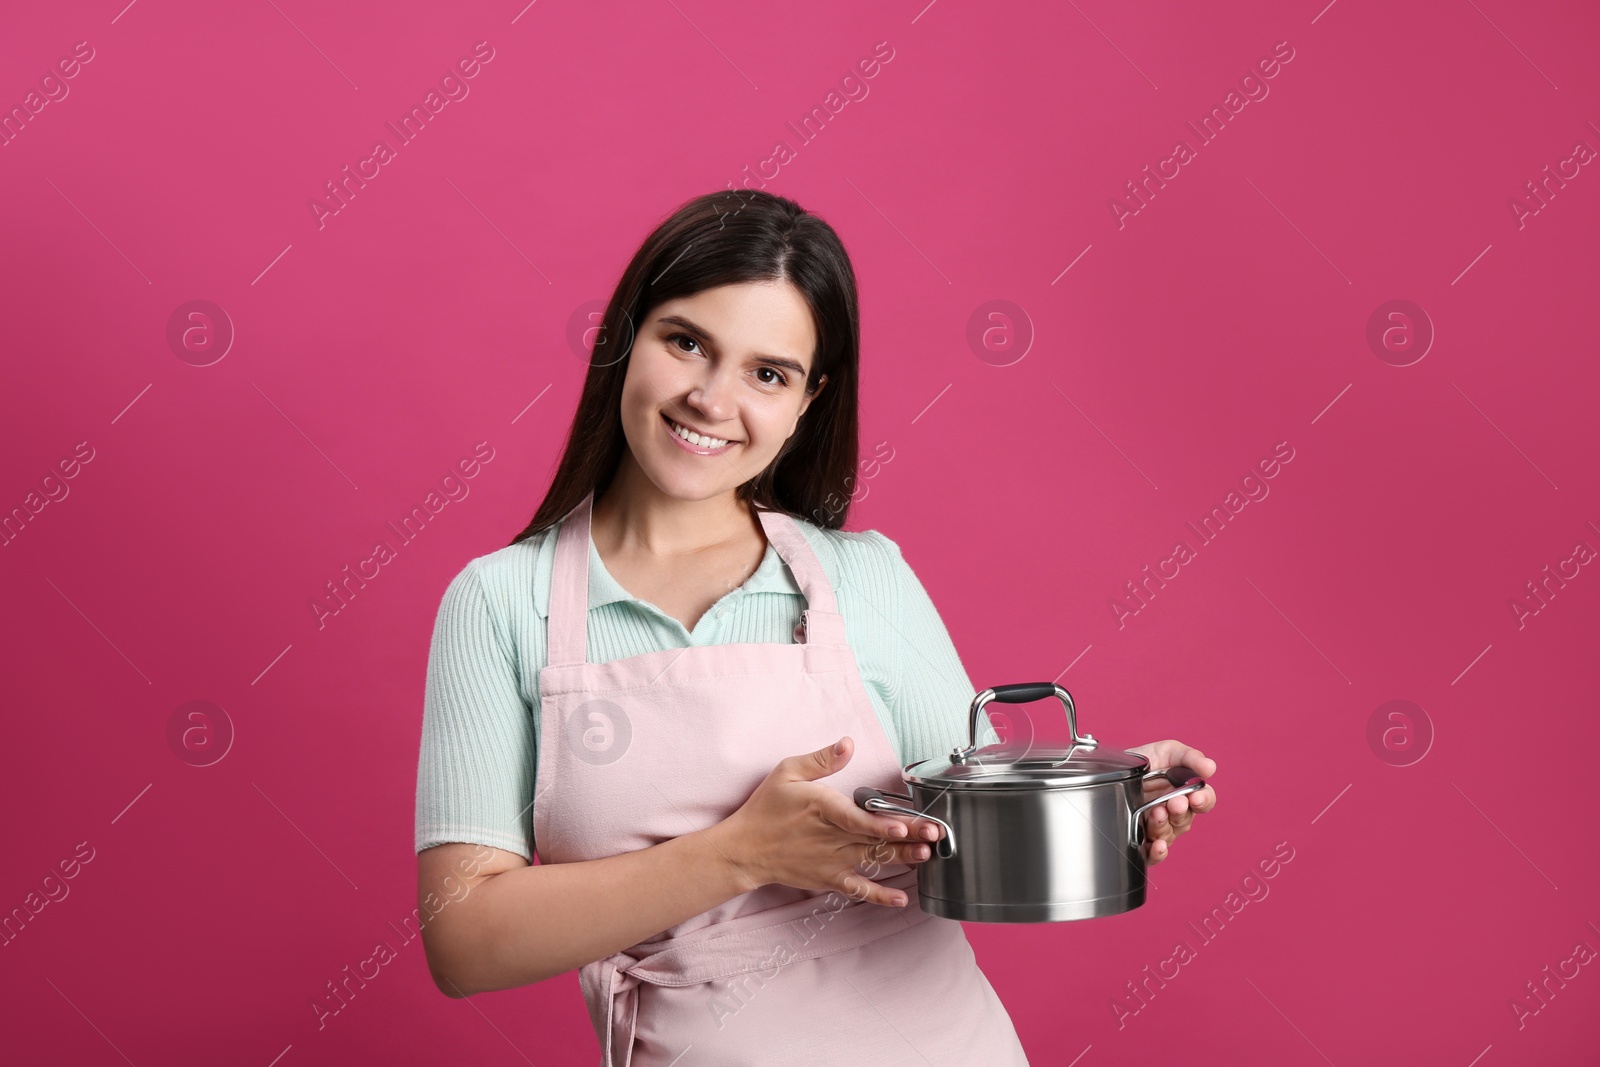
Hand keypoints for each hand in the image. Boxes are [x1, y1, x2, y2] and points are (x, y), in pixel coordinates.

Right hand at [712, 736, 941, 907]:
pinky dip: (880, 895)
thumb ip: (821, 760)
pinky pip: (858, 889)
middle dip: (909, 837)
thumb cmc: (766, 809)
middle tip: (935, 835)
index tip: (904, 827)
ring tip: (927, 856)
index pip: (858, 820)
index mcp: (824, 809)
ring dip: (902, 859)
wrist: (745, 849)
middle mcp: (832, 838)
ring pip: (874, 860)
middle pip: (875, 838)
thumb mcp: (787, 773)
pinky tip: (901, 898)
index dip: (882, 825)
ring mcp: (832, 861)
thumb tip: (847, 744)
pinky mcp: (829, 878)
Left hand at [1126, 739, 1216, 864]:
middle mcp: (1175, 813)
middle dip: (1179, 811)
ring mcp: (1159, 827)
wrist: (1113, 768)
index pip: (1204, 802)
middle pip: (1185, 819)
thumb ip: (1190, 757)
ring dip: (1164, 826)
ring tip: (1156, 813)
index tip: (1195, 797)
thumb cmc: (1145, 761)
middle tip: (1173, 803)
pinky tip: (1157, 846)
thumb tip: (1210, 767)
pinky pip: (1153, 854)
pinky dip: (1158, 853)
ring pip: (1169, 834)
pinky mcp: (1142, 840)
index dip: (1203, 801)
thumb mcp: (1169, 751)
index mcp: (1186, 793)